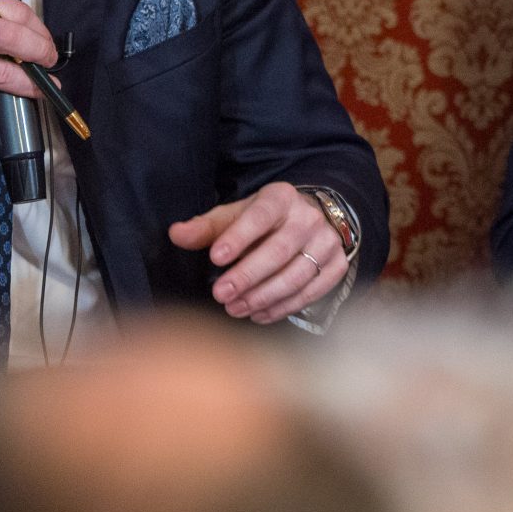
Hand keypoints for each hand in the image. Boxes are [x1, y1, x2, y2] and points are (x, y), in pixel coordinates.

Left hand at [167, 183, 346, 323]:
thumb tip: (176, 234)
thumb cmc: (265, 220)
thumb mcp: (237, 215)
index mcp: (281, 197)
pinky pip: (310, 292)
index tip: (215, 258)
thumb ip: (208, 226)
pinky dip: (282, 307)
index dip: (239, 237)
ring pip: (296, 275)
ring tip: (235, 308)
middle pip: (278, 251)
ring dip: (263, 296)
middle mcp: (308, 217)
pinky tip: (259, 314)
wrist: (313, 219)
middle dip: (248, 275)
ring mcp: (327, 242)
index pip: (260, 216)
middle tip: (221, 294)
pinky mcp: (337, 266)